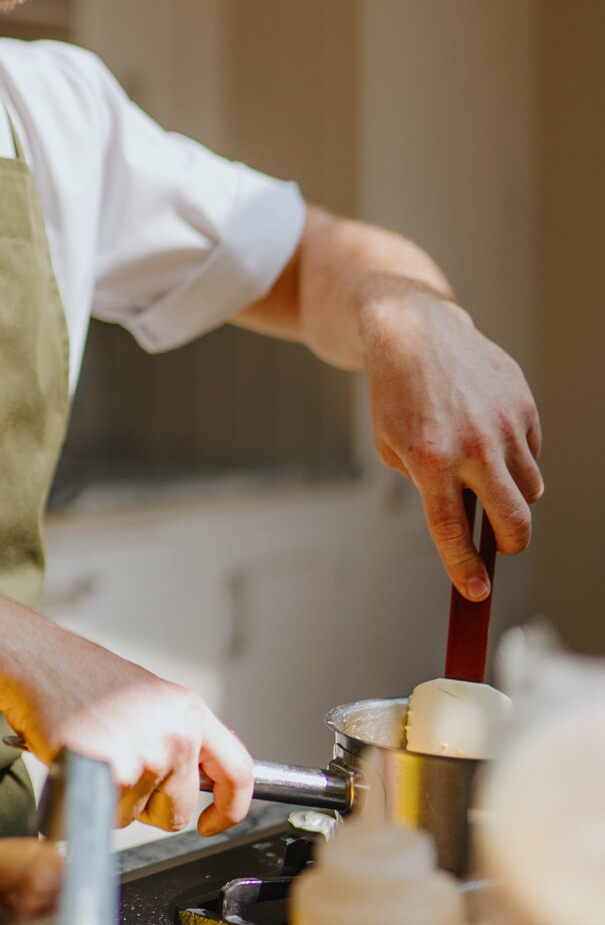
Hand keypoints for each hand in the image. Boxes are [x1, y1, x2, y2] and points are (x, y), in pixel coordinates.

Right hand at [8, 628, 253, 836]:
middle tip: (117, 771)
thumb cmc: (81, 680)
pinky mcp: (116, 774)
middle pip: (180, 811)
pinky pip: (106, 819)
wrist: (38, 663)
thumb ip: (177, 738)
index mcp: (190, 711)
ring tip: (93, 757)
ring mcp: (148, 754)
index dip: (230, 808)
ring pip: (137, 819)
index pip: (239, 772)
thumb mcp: (148, 702)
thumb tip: (200, 786)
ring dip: (112, 802)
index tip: (213, 822)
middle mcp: (177, 732)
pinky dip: (85, 805)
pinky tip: (75, 766)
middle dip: (148, 808)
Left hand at [363, 285, 543, 598]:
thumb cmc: (397, 396)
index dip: (465, 566)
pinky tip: (488, 434)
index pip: (452, 528)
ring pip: (530, 489)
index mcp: (430, 458)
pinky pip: (532, 452)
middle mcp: (472, 443)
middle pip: (514, 519)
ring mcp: (503, 423)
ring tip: (484, 475)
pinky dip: (515, 457)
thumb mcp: (392, 446)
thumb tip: (469, 520)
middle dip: (510, 544)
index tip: (475, 591)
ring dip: (513, 496)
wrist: (414, 332)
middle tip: (500, 547)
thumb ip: (427, 485)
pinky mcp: (523, 404)